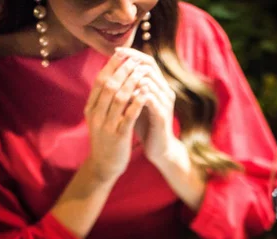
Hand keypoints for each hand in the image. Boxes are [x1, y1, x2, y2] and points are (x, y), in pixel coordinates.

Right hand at [84, 51, 147, 182]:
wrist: (104, 166)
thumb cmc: (105, 140)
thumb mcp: (99, 118)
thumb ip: (103, 100)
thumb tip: (112, 76)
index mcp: (90, 108)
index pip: (100, 81)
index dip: (112, 66)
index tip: (123, 55)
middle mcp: (96, 115)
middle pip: (109, 86)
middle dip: (123, 70)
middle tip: (135, 59)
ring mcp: (106, 126)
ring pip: (119, 98)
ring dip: (131, 82)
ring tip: (142, 72)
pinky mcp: (118, 136)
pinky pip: (128, 116)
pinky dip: (137, 102)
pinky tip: (145, 93)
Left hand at [114, 48, 176, 165]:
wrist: (158, 149)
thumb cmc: (145, 126)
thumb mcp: (135, 103)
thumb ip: (128, 89)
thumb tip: (112, 73)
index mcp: (158, 86)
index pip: (147, 61)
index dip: (132, 54)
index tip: (115, 51)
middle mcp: (164, 91)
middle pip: (149, 67)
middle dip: (130, 62)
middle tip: (115, 59)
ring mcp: (165, 103)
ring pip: (149, 81)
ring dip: (132, 78)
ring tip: (116, 76)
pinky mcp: (162, 116)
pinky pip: (150, 100)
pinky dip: (136, 95)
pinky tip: (124, 95)